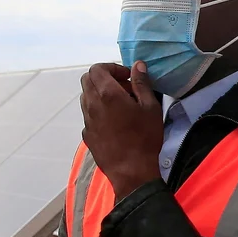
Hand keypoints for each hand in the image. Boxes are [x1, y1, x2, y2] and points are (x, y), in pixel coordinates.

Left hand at [81, 61, 163, 199]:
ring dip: (100, 94)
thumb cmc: (144, 138)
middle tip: (124, 88)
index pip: (97, 69)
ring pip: (86, 97)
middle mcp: (92, 104)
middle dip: (104, 78)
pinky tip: (115, 122)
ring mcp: (87, 120)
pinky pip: (89, 114)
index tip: (127, 77)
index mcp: (107, 94)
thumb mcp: (150, 107)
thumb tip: (137, 66)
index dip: (112, 68)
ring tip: (121, 105)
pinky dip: (99, 110)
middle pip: (87, 80)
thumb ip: (142, 83)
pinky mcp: (87, 134)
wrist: (131, 171)